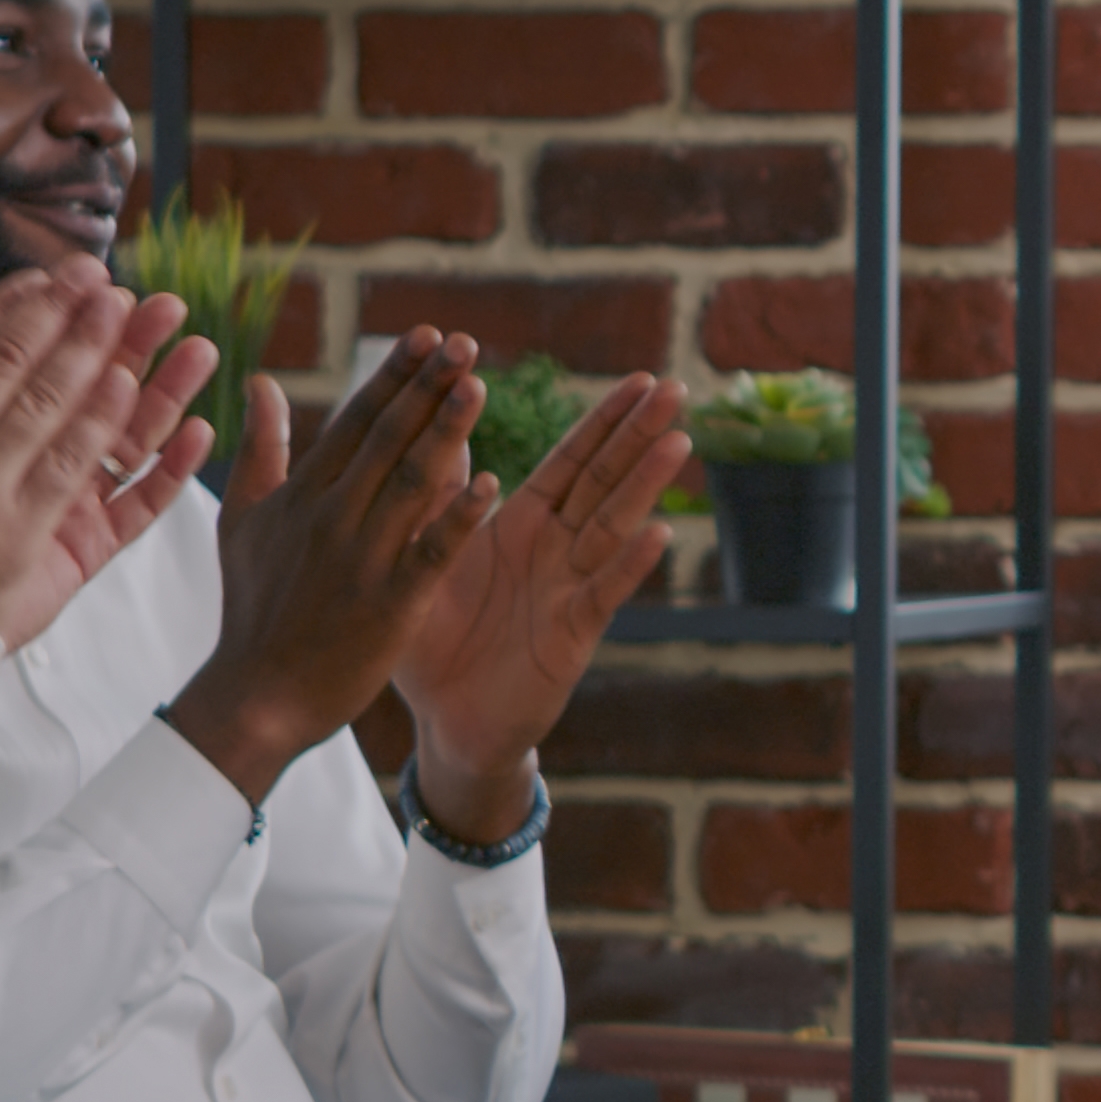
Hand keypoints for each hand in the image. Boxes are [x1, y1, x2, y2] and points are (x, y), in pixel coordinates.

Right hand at [0, 272, 213, 649]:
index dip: (6, 310)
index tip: (41, 280)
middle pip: (13, 367)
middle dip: (61, 316)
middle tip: (100, 280)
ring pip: (53, 408)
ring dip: (97, 354)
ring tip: (133, 314)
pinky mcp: (27, 537)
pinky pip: (79, 469)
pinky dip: (109, 425)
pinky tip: (135, 389)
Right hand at [166, 332, 500, 807]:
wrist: (257, 695)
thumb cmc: (252, 605)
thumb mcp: (242, 520)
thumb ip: (262, 449)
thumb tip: (261, 382)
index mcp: (303, 494)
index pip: (357, 420)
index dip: (395, 376)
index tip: (428, 335)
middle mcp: (332, 516)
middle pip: (387, 439)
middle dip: (427, 386)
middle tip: (465, 341)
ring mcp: (361, 559)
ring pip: (411, 483)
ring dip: (446, 432)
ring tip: (478, 385)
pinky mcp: (389, 604)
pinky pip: (430, 553)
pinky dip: (458, 519)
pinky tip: (490, 484)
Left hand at [392, 372, 689, 836]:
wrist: (446, 723)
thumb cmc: (435, 642)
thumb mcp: (424, 557)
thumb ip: (437, 498)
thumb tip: (433, 425)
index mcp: (520, 526)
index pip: (571, 462)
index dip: (604, 421)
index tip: (638, 378)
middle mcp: (554, 551)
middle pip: (604, 482)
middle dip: (638, 436)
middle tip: (675, 388)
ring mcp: (568, 591)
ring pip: (612, 527)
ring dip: (644, 485)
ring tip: (676, 441)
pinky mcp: (570, 637)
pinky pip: (602, 595)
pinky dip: (629, 566)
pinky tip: (659, 534)